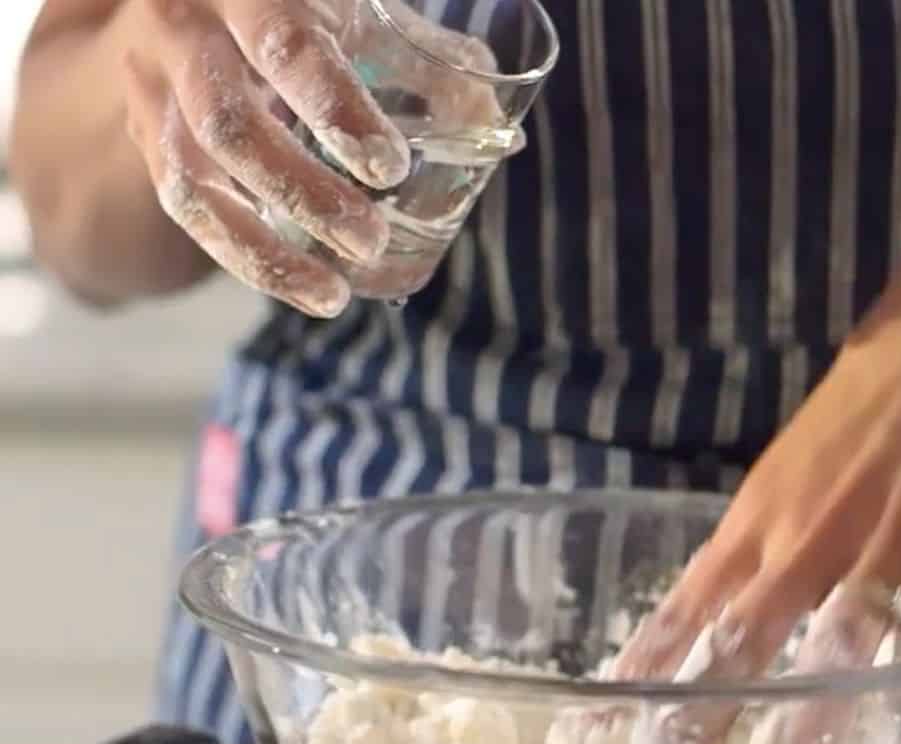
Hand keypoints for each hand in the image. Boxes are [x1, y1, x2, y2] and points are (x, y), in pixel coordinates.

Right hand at [118, 0, 500, 316]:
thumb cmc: (301, 4)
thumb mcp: (356, 12)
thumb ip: (424, 59)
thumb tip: (495, 126)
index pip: (287, 47)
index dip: (337, 110)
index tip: (390, 168)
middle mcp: (183, 28)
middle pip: (230, 126)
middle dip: (305, 194)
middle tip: (369, 241)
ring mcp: (153, 85)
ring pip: (193, 183)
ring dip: (266, 252)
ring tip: (334, 296)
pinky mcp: (146, 134)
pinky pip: (187, 211)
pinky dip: (246, 257)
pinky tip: (301, 288)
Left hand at [597, 220, 900, 743]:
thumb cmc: (865, 410)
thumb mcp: (787, 470)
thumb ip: (753, 544)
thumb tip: (707, 616)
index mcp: (757, 520)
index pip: (682, 610)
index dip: (638, 676)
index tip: (590, 735)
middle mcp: (805, 540)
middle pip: (736, 645)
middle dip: (686, 727)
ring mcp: (884, 549)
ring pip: (829, 654)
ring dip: (799, 738)